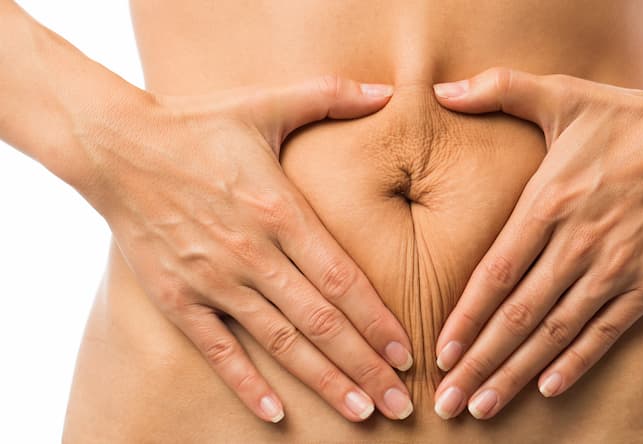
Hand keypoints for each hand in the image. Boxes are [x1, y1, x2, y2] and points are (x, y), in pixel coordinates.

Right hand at [75, 76, 414, 421]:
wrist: (115, 145)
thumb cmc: (198, 125)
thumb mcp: (266, 103)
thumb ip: (331, 96)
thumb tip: (387, 90)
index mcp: (280, 211)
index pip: (343, 279)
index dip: (378, 321)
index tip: (408, 354)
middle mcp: (252, 254)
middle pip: (321, 322)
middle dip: (365, 366)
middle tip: (401, 404)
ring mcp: (212, 280)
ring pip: (279, 342)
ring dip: (323, 381)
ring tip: (360, 411)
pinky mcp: (176, 298)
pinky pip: (216, 350)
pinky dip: (246, 383)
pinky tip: (276, 413)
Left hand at [430, 67, 642, 418]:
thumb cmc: (623, 119)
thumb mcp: (560, 94)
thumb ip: (499, 89)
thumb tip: (441, 89)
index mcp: (547, 204)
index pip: (494, 275)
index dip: (465, 319)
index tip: (440, 354)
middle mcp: (576, 244)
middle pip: (517, 316)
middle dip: (479, 363)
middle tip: (449, 402)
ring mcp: (614, 268)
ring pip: (555, 333)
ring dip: (517, 374)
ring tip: (485, 406)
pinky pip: (605, 332)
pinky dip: (576, 363)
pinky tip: (547, 389)